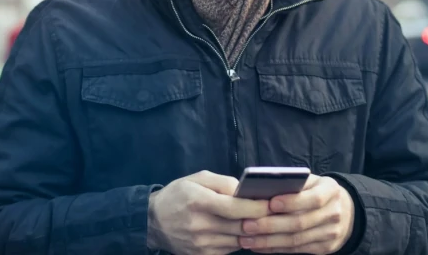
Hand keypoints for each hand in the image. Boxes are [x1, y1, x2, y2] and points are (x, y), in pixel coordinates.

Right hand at [147, 170, 270, 254]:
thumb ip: (223, 183)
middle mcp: (200, 225)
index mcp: (199, 202)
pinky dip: (238, 240)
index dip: (256, 207)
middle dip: (260, 220)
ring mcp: (201, 244)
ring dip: (250, 231)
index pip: (235, 208)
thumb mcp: (198, 179)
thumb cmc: (178, 195)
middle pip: (240, 226)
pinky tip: (239, 231)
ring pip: (239, 240)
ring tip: (258, 221)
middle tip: (273, 212)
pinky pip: (230, 250)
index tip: (271, 203)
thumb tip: (246, 191)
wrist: (153, 221)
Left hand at [238, 174, 354, 253]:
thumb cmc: (316, 190)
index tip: (270, 203)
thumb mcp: (310, 181)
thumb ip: (292, 183)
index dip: (291, 202)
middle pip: (300, 222)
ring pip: (296, 240)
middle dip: (271, 225)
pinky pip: (297, 250)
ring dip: (268, 241)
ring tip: (246, 239)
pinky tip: (259, 246)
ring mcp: (331, 233)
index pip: (313, 198)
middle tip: (247, 225)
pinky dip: (275, 249)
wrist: (344, 210)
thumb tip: (262, 189)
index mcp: (331, 190)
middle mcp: (334, 213)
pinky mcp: (325, 248)